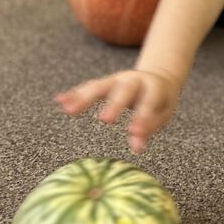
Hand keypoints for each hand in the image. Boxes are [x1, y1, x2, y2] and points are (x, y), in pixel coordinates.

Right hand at [55, 69, 181, 153]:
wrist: (156, 76)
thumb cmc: (159, 100)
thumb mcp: (163, 112)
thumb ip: (149, 128)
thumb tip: (137, 148)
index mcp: (153, 87)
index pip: (149, 101)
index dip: (142, 116)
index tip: (133, 132)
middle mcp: (133, 79)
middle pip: (123, 89)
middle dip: (114, 104)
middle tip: (105, 120)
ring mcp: (116, 79)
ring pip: (100, 86)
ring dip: (84, 97)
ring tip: (69, 110)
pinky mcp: (104, 83)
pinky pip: (88, 87)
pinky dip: (74, 93)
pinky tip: (60, 101)